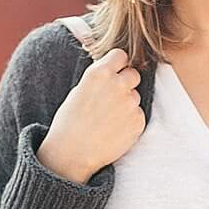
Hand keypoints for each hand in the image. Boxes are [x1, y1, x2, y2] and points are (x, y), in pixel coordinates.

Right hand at [35, 47, 145, 184]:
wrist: (73, 153)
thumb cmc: (70, 122)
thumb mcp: (80, 90)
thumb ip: (100, 78)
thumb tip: (114, 71)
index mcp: (100, 73)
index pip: (121, 55)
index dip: (117, 64)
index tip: (114, 72)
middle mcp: (118, 84)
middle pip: (133, 74)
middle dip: (125, 83)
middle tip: (112, 99)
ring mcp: (130, 103)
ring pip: (135, 96)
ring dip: (127, 104)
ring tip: (108, 119)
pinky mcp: (138, 121)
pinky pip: (138, 115)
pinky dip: (130, 121)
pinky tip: (114, 129)